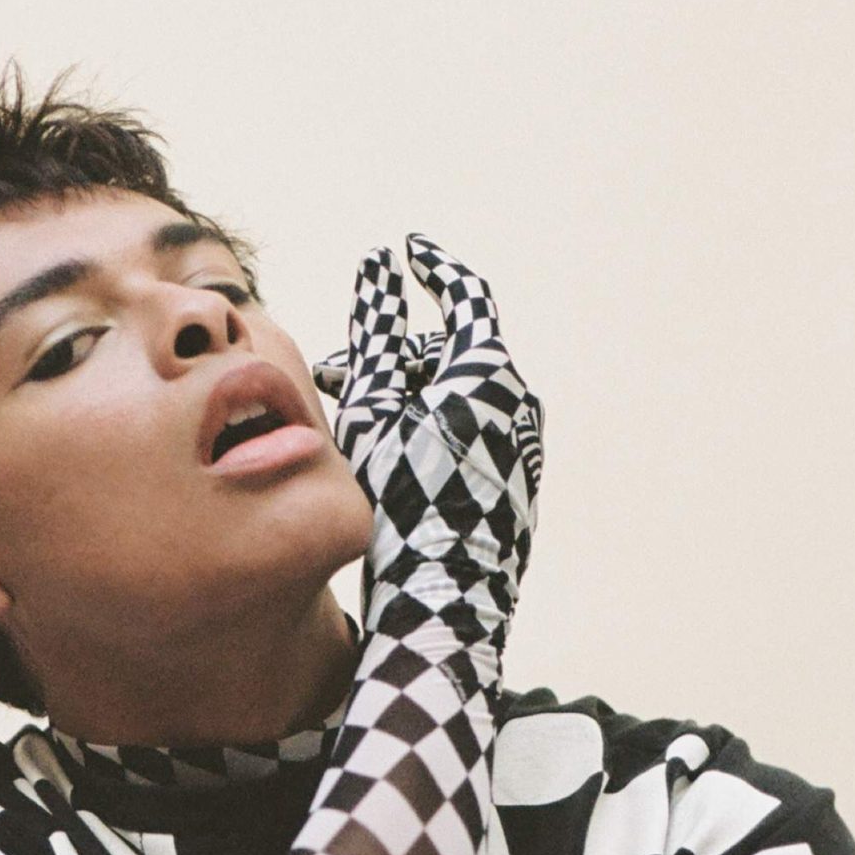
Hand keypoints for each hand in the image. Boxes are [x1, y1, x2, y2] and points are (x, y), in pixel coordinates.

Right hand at [313, 235, 541, 659]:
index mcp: (491, 374)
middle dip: (392, 358)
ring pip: (457, 400)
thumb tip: (378, 269)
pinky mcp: (516, 486)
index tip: (408, 252)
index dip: (434, 269)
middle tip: (332, 376)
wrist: (445, 602)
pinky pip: (470, 437)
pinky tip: (386, 461)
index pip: (466, 296)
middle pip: (451, 357)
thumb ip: (374, 335)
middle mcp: (518, 405)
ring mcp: (522, 448)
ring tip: (351, 426)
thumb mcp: (373, 410)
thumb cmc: (403, 502)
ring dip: (404, 398)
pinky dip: (427, 430)